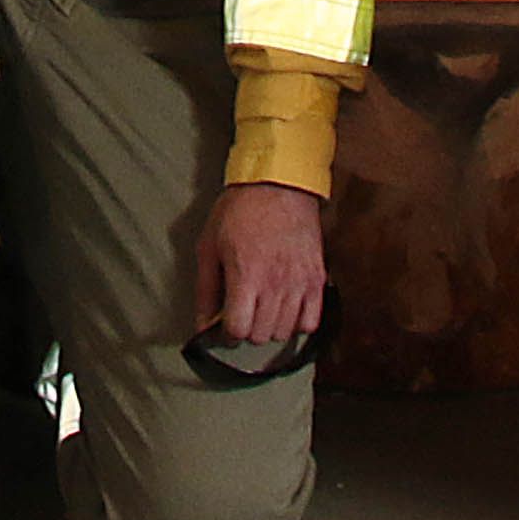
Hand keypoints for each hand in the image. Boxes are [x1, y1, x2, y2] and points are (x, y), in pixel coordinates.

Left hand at [195, 180, 328, 350]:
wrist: (279, 184)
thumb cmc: (240, 210)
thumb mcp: (210, 245)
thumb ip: (206, 290)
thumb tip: (202, 325)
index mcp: (245, 276)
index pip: (238, 330)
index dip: (227, 334)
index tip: (226, 325)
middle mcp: (274, 284)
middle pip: (261, 335)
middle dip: (247, 330)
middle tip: (243, 314)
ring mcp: (299, 283)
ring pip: (284, 331)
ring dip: (270, 327)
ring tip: (263, 309)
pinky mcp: (316, 278)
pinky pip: (311, 322)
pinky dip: (298, 324)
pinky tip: (286, 310)